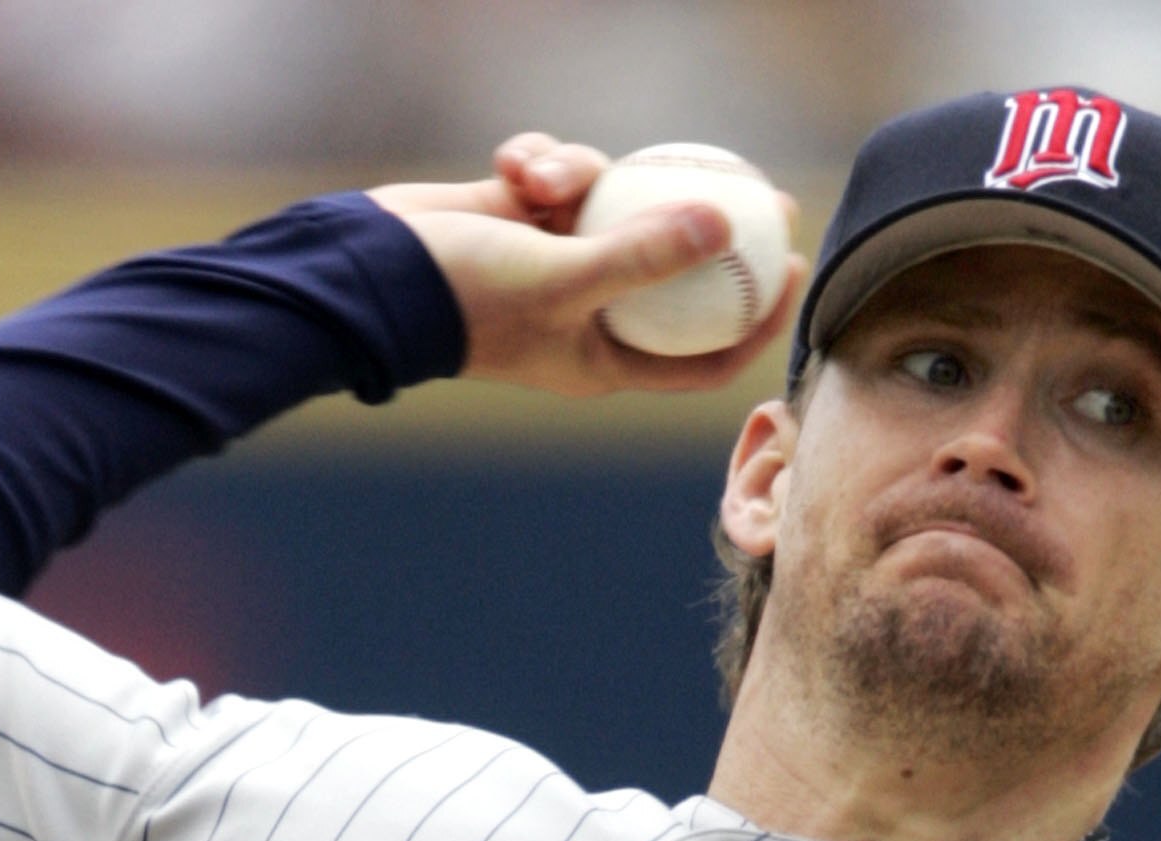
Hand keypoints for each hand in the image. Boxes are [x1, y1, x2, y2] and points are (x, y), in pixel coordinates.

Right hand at [369, 133, 805, 399]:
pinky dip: (543, 160)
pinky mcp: (527, 218)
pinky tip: (515, 161)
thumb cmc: (466, 298)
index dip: (754, 318)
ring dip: (585, 175)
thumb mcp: (563, 278)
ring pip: (613, 205)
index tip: (789, 268)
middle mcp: (590, 315)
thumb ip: (642, 256)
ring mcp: (559, 264)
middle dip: (713, 228)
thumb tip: (721, 226)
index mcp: (606, 360)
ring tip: (547, 175)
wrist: (371, 274)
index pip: (703, 353)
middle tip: (763, 187)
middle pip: (675, 271)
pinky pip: (564, 177)